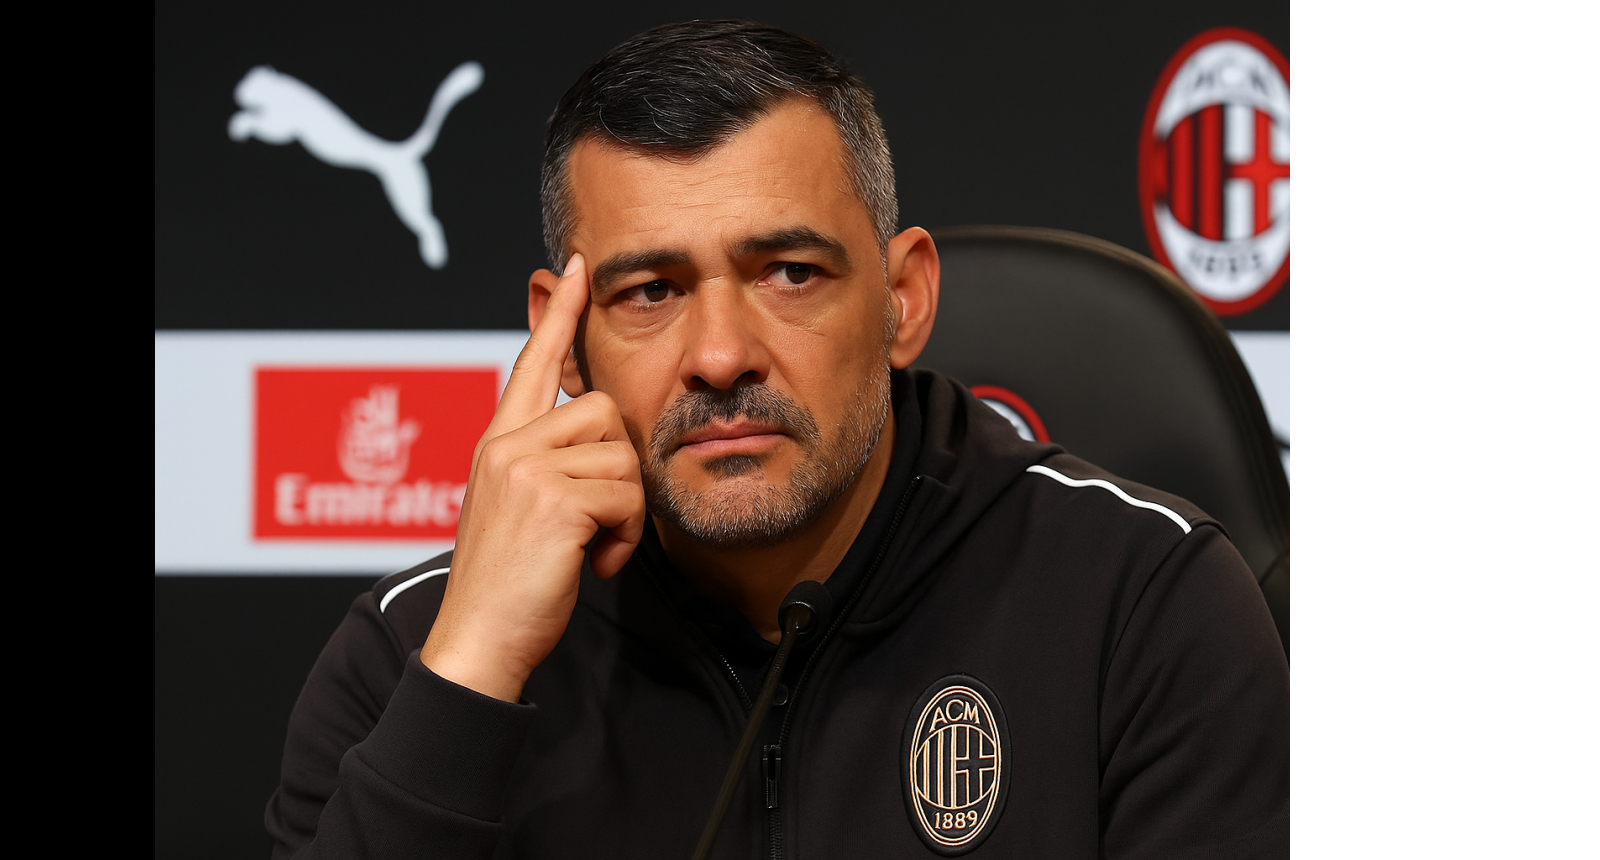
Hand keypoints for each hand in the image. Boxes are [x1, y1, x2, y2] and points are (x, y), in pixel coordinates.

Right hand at [421, 255, 644, 700]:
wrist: (479, 641)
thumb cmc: (511, 586)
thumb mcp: (521, 511)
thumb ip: (546, 466)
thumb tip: (597, 433)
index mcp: (499, 443)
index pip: (531, 361)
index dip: (558, 314)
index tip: (576, 267)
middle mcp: (507, 444)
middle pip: (605, 410)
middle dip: (618, 471)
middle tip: (595, 524)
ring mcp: (525, 468)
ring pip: (623, 458)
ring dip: (623, 513)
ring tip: (587, 548)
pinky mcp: (553, 498)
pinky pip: (626, 498)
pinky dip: (623, 539)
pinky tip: (590, 564)